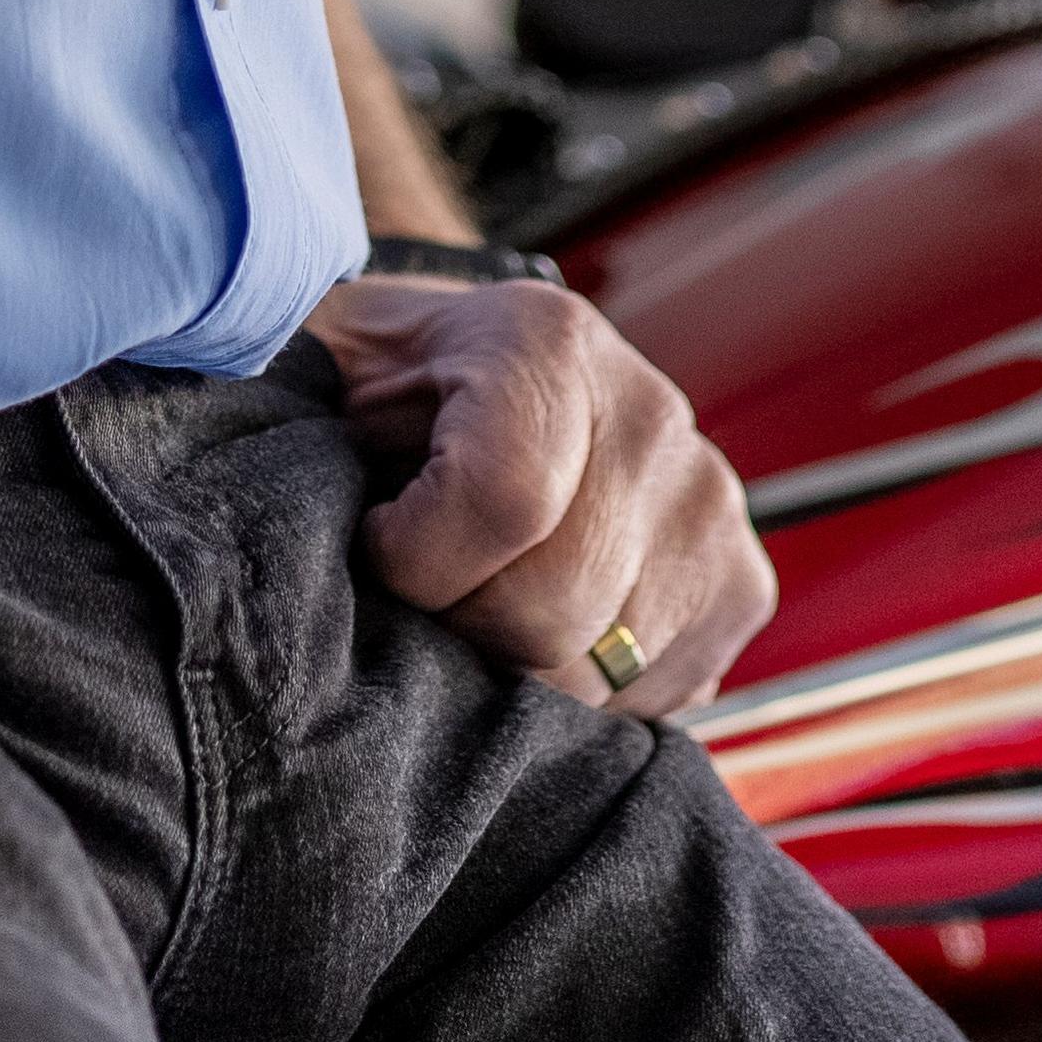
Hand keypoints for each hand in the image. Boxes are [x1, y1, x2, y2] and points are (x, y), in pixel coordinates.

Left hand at [308, 273, 777, 717]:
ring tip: (477, 601)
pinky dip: (579, 693)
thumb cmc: (381, 390)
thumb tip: (300, 516)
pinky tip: (540, 631)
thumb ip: (299, 420)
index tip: (376, 546)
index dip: (417, 561)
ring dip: (513, 670)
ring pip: (596, 673)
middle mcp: (652, 413)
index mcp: (544, 343)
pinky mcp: (742, 581)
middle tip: (422, 592)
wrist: (473, 373)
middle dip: (457, 632)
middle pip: (552, 610)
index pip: (507, 502)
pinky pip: (651, 698)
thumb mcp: (324, 376)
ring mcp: (710, 502)